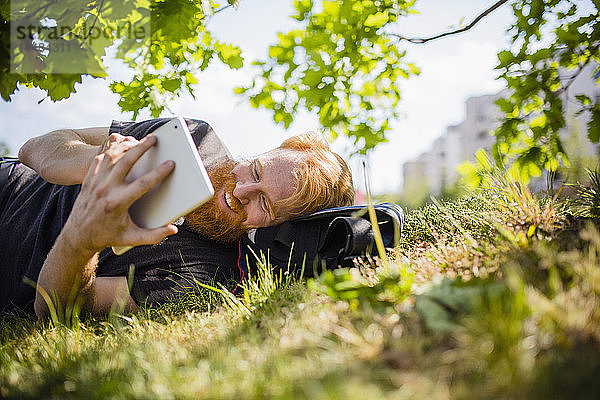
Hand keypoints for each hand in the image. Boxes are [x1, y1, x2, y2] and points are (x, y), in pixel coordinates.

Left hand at [62, 134, 177, 252]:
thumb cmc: (107, 236)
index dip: (159, 172)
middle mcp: (105, 190)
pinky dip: (111, 149)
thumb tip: (173, 229)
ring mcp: (95, 182)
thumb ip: (154, 235)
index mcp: (118, 204)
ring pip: (111, 156)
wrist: (78, 236)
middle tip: (154, 139)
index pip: (143, 184)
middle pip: (126, 162)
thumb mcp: (132, 238)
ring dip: (126, 145)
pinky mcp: (88, 179)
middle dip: (141, 148)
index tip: (170, 164)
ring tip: (139, 140)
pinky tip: (121, 145)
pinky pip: (100, 158)